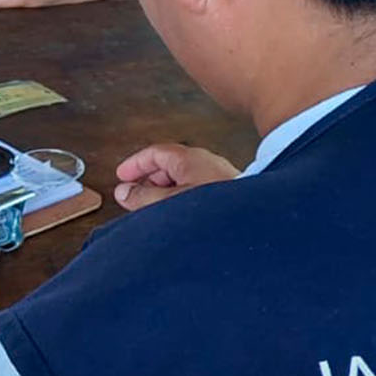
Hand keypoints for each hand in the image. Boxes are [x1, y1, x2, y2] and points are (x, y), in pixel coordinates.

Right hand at [113, 143, 238, 210]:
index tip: (122, 176)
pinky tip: (181, 219)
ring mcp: (219, 177)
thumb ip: (143, 197)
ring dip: (166, 194)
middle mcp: (206, 163)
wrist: (253, 223)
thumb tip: (124, 192)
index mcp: (189, 159)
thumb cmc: (215, 209)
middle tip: (136, 197)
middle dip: (149, 181)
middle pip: (169, 165)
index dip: (135, 164)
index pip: (155, 153)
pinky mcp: (229, 195)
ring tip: (156, 212)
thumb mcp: (169, 202)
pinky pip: (198, 191)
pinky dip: (183, 200)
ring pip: (184, 180)